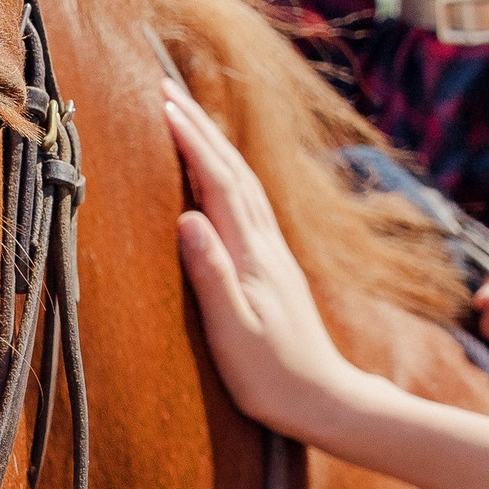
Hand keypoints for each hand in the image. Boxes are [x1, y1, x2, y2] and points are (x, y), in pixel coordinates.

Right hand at [162, 86, 380, 444]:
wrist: (326, 399)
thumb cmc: (273, 376)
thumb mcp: (234, 331)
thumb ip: (212, 274)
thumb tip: (187, 217)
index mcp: (252, 255)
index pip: (219, 182)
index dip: (192, 141)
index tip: (163, 104)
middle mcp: (267, 244)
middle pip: (234, 170)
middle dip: (201, 127)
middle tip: (167, 89)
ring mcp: (274, 253)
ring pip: (244, 182)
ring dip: (214, 144)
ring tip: (186, 117)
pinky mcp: (275, 266)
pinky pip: (249, 202)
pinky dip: (228, 174)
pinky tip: (218, 174)